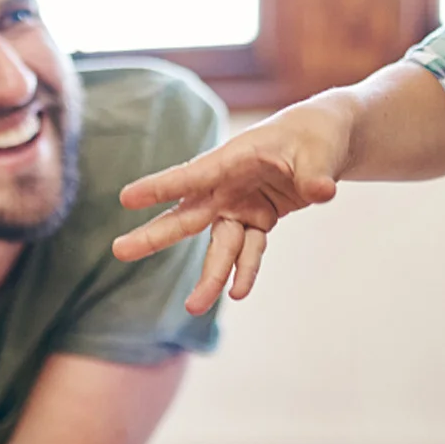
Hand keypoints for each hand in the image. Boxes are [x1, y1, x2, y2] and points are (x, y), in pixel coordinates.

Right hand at [112, 94, 353, 312]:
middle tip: (119, 251)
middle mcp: (227, 186)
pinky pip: (249, 250)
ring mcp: (239, 206)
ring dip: (209, 276)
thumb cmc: (315, 136)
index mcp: (234, 160)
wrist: (325, 140)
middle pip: (187, 216)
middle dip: (155, 236)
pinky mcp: (257, 221)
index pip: (193, 175)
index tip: (126, 198)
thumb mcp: (319, 151)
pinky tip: (238, 292)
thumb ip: (315, 174)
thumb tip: (322, 192)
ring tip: (193, 307)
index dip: (161, 187)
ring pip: (219, 246)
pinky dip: (246, 271)